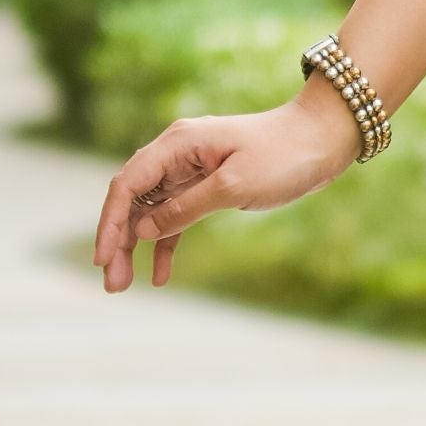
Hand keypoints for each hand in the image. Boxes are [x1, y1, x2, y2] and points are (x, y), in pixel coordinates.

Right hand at [93, 83, 361, 292]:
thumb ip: (185, 208)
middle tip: (110, 283)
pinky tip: (159, 275)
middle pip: (133, 199)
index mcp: (177, 144)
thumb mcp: (233, 186)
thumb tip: (141, 230)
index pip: (127, 184)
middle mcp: (177, 154)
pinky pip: (176, 217)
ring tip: (122, 285)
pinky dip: (165, 244)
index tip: (101, 258)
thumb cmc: (283, 155)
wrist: (324, 139)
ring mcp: (190, 170)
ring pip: (150, 212)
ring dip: (135, 247)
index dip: (110, 223)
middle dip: (117, 241)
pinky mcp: (207, 185)